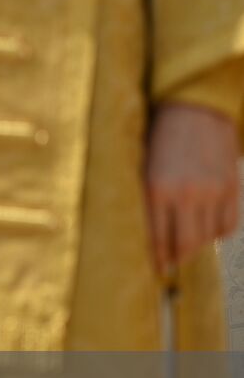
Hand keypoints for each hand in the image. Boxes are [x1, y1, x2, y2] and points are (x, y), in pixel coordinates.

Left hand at [145, 102, 239, 278]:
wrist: (195, 108)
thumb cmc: (160, 137)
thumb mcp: (144, 166)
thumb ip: (148, 199)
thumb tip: (151, 235)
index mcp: (156, 187)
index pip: (157, 237)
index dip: (157, 257)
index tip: (157, 270)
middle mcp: (186, 193)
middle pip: (185, 244)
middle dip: (177, 258)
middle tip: (170, 263)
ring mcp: (213, 191)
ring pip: (207, 238)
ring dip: (196, 245)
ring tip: (186, 243)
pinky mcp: (232, 187)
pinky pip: (228, 225)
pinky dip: (218, 232)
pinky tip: (208, 227)